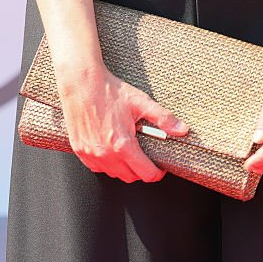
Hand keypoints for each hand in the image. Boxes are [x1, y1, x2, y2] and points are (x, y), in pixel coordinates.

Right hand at [57, 64, 189, 182]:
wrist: (81, 83)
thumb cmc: (109, 91)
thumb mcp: (140, 102)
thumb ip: (163, 118)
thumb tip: (182, 129)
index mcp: (122, 145)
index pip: (146, 174)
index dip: (157, 173)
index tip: (160, 167)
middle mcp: (105, 154)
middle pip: (130, 178)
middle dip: (142, 171)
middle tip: (146, 157)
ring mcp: (91, 154)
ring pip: (113, 174)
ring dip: (124, 169)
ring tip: (129, 151)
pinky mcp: (80, 151)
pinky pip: (97, 168)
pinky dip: (107, 164)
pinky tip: (111, 149)